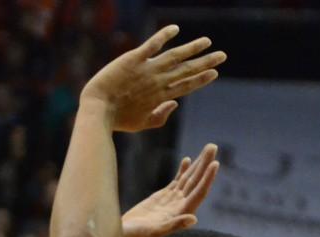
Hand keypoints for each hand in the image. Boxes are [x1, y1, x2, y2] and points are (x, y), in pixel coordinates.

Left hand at [81, 25, 225, 132]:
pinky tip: (175, 29)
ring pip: (175, 56)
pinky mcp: (134, 59)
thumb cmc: (117, 120)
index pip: (185, 86)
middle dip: (205, 63)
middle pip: (186, 70)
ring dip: (192, 48)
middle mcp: (157, 82)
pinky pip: (152, 44)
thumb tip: (176, 104)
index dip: (201, 80)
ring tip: (206, 41)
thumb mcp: (141, 124)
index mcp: (160, 97)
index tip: (214, 73)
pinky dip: (164, 36)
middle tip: (222, 55)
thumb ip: (160, 116)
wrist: (97, 110)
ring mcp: (147, 70)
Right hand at [122, 144, 218, 236]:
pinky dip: (183, 171)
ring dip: (198, 164)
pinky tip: (187, 160)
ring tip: (209, 147)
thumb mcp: (154, 233)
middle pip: (196, 183)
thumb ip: (174, 225)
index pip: (198, 193)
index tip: (215, 163)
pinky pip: (176, 181)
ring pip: (188, 179)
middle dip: (205, 164)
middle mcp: (179, 207)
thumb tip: (194, 219)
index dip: (207, 179)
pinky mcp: (162, 198)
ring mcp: (171, 201)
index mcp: (180, 214)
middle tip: (213, 146)